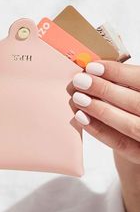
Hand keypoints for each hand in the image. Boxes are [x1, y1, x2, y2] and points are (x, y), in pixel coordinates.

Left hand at [72, 61, 139, 211]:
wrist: (138, 136)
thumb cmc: (132, 106)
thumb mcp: (131, 90)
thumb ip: (120, 82)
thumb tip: (91, 71)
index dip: (119, 73)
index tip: (93, 67)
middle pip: (136, 103)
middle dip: (105, 90)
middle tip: (80, 81)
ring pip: (129, 125)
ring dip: (100, 110)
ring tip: (78, 98)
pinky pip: (120, 144)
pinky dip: (99, 130)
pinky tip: (80, 117)